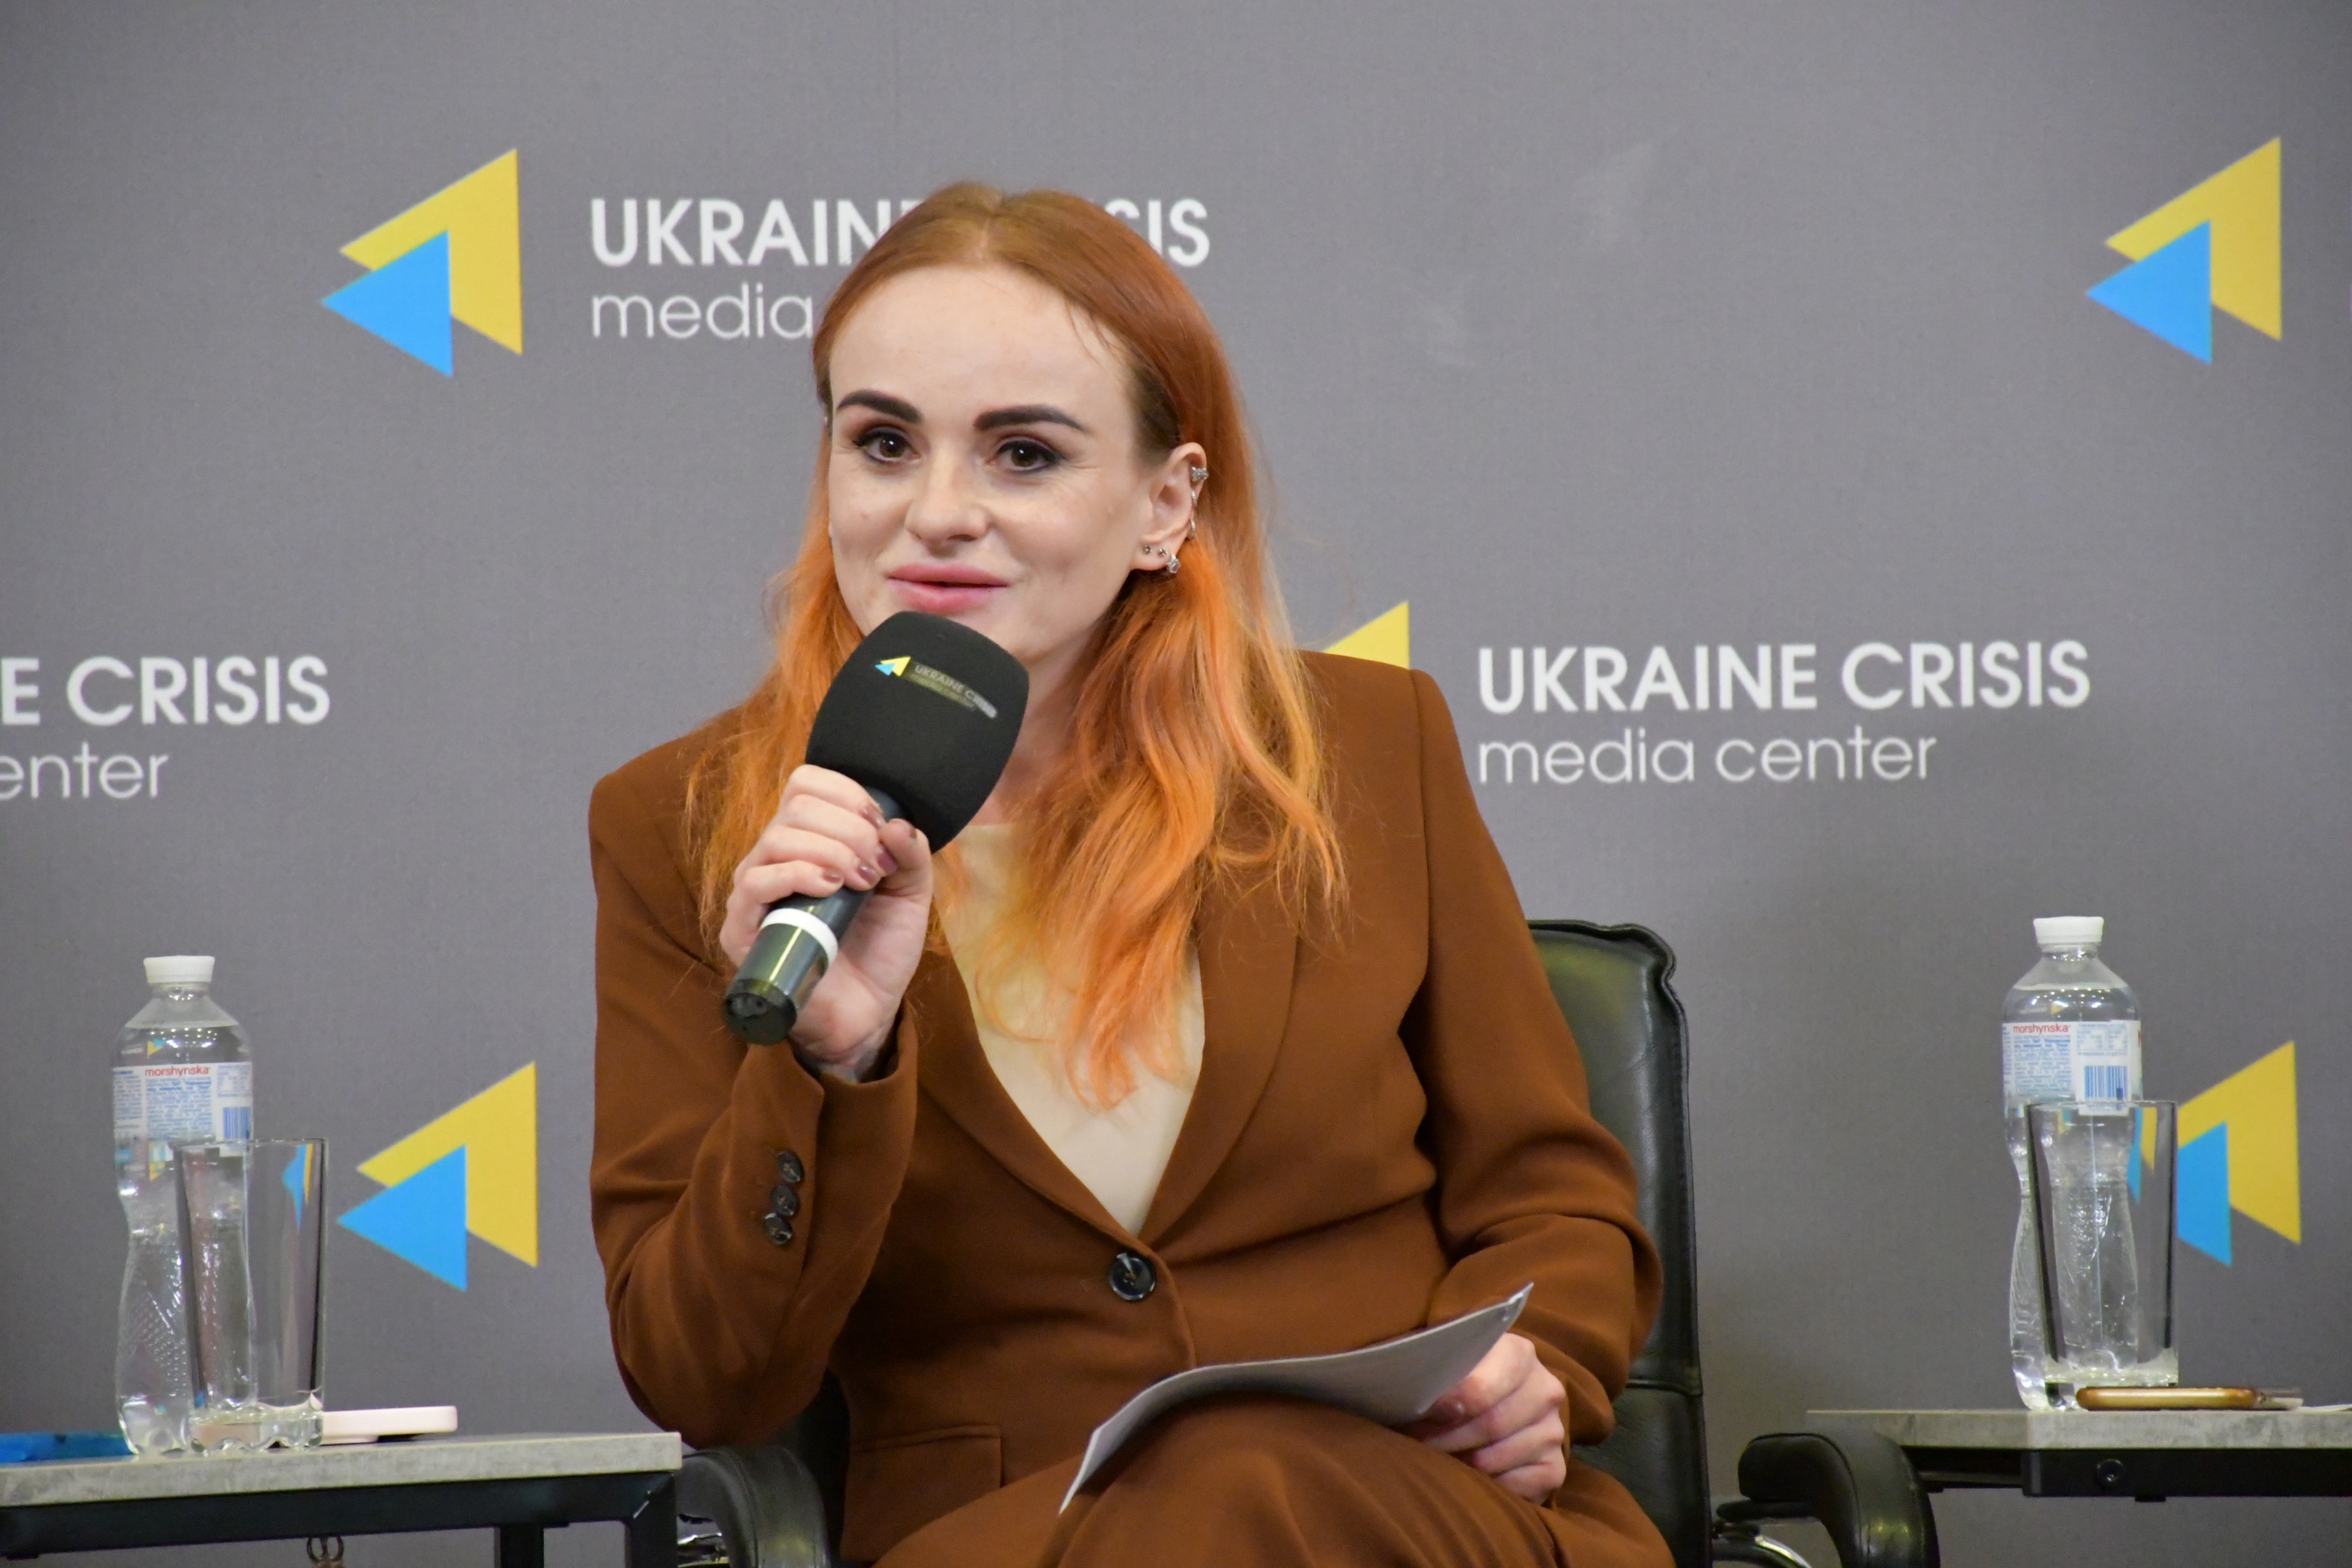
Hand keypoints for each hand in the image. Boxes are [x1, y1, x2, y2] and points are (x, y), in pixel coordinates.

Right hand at [719, 764, 933, 1080]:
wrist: (868, 1012)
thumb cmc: (880, 950)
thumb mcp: (911, 894)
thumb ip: (912, 854)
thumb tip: (897, 822)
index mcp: (809, 840)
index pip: (806, 784)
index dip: (846, 794)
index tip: (880, 827)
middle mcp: (775, 858)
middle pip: (796, 806)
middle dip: (849, 828)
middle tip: (877, 868)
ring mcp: (754, 893)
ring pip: (776, 838)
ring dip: (830, 851)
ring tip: (860, 883)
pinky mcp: (742, 929)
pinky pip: (755, 883)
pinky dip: (797, 875)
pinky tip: (830, 889)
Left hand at [1409, 1332, 1567, 1499]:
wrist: (1488, 1398)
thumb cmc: (1456, 1374)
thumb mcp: (1444, 1356)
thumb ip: (1432, 1364)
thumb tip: (1408, 1388)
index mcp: (1518, 1352)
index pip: (1481, 1388)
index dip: (1446, 1404)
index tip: (1419, 1412)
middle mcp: (1545, 1388)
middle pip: (1490, 1425)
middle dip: (1444, 1438)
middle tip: (1415, 1440)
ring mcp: (1554, 1430)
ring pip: (1496, 1459)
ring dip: (1458, 1464)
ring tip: (1434, 1455)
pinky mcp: (1555, 1467)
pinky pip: (1516, 1487)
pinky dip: (1484, 1486)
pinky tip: (1468, 1473)